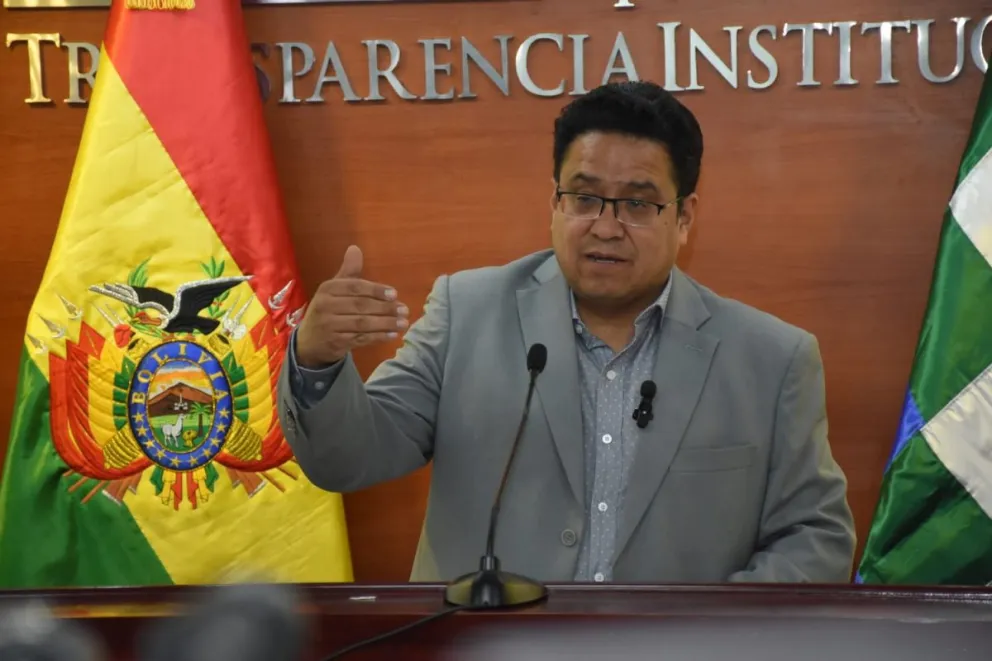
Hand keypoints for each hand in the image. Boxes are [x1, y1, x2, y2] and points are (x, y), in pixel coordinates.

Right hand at [294, 245, 407, 368]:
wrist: (310, 341)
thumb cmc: (328, 310)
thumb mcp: (334, 290)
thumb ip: (349, 272)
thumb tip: (355, 248)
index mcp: (327, 289)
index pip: (355, 287)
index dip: (376, 290)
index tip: (395, 294)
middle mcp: (325, 306)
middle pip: (360, 306)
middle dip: (385, 308)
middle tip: (404, 310)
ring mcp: (329, 326)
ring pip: (362, 324)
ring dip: (385, 324)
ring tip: (403, 323)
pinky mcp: (335, 342)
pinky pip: (360, 339)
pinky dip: (378, 337)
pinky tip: (392, 335)